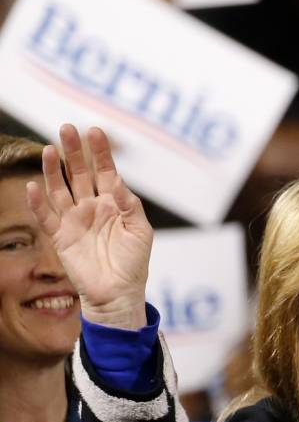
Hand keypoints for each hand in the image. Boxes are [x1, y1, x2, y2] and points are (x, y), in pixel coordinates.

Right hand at [26, 125, 152, 329]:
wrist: (118, 292)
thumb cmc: (133, 262)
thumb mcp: (140, 230)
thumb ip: (130, 204)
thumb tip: (117, 181)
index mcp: (114, 202)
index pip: (105, 171)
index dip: (100, 152)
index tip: (95, 131)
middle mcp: (92, 206)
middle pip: (79, 173)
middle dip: (74, 151)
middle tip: (67, 128)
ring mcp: (74, 219)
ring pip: (60, 188)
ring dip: (53, 169)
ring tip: (49, 149)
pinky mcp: (60, 236)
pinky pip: (45, 216)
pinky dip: (38, 201)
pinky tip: (34, 185)